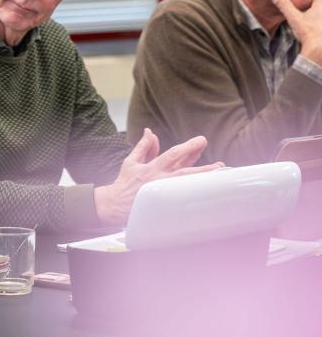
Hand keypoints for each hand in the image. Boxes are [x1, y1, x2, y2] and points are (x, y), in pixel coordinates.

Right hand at [94, 129, 223, 226]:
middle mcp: (159, 180)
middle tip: (219, 161)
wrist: (116, 204)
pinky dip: (195, 190)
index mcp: (151, 168)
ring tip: (219, 172)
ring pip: (187, 184)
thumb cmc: (124, 182)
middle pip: (185, 171)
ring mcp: (164, 193)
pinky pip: (183, 195)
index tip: (201, 140)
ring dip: (203, 178)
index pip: (173, 155)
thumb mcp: (131, 161)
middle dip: (204, 168)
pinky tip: (207, 188)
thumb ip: (144, 147)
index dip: (188, 148)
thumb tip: (149, 131)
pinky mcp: (165, 204)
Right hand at [269, 0, 321, 62]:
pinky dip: (315, 27)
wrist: (319, 49)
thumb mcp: (293, 17)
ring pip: (317, 17)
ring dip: (313, 19)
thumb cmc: (310, 33)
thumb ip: (284, 5)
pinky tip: (311, 32)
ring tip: (305, 24)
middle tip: (300, 14)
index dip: (303, 1)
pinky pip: (318, 25)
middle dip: (308, 10)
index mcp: (321, 5)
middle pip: (316, 7)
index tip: (297, 4)